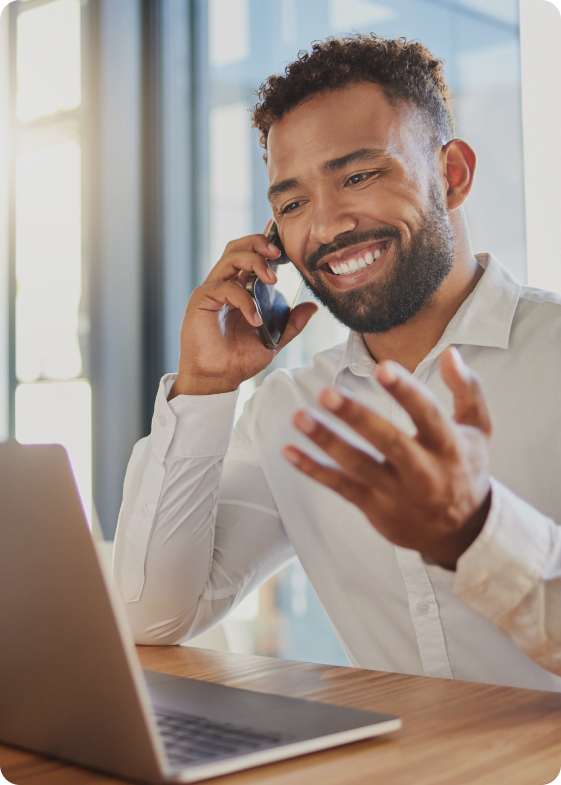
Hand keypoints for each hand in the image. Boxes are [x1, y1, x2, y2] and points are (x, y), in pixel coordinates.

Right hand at [169, 230, 316, 397]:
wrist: (217, 379)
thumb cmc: (238, 359)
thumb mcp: (273, 339)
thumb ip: (291, 323)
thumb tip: (311, 306)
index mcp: (239, 289)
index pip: (250, 255)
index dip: (264, 241)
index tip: (283, 239)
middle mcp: (224, 284)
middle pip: (237, 247)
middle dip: (259, 243)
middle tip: (278, 253)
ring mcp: (211, 290)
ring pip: (230, 257)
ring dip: (254, 262)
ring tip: (272, 279)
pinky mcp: (201, 300)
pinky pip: (225, 288)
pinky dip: (244, 300)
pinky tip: (255, 319)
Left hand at [283, 348, 491, 569]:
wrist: (460, 531)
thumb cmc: (465, 469)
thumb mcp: (479, 430)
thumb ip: (467, 390)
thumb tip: (449, 353)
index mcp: (449, 446)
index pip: (428, 414)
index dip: (406, 392)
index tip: (383, 368)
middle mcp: (423, 471)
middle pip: (388, 442)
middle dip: (356, 417)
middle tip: (327, 394)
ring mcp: (396, 492)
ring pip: (357, 466)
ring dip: (326, 441)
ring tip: (300, 417)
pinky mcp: (374, 507)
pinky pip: (340, 487)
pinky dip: (313, 470)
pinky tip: (290, 451)